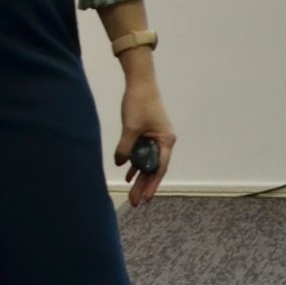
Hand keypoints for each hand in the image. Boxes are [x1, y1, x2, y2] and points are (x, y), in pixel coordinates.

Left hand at [116, 82, 175, 206]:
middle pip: (154, 168)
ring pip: (147, 162)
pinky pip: (142, 153)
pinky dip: (135, 163)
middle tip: (136, 202)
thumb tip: (119, 163)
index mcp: (166, 140)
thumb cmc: (140, 102)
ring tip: (131, 193)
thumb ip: (125, 147)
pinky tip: (127, 174)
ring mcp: (155, 138)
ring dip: (139, 177)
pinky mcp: (147, 134)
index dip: (152, 184)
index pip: (160, 168)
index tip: (145, 198)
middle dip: (144, 185)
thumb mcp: (131, 128)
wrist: (139, 83)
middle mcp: (163, 141)